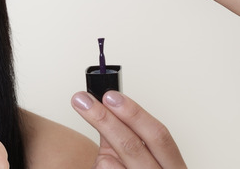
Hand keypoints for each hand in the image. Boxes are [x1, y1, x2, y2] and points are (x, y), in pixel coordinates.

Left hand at [72, 91, 186, 167]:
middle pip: (134, 146)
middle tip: (83, 101)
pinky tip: (102, 162)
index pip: (158, 135)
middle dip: (106, 120)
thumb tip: (102, 104)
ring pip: (115, 164)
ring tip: (95, 142)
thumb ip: (123, 135)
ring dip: (100, 146)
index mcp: (173, 166)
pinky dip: (103, 165)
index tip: (109, 95)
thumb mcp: (134, 155)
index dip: (134, 113)